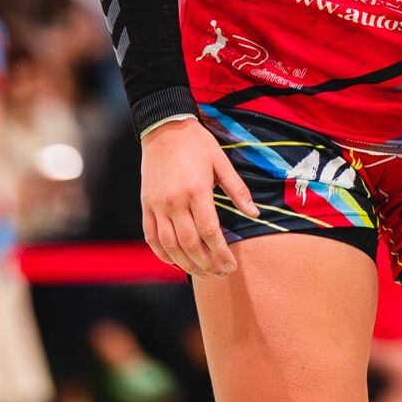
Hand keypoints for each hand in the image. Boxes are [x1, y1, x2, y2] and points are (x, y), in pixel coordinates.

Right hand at [140, 118, 258, 278]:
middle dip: (207, 264)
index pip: (209, 232)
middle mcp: (174, 202)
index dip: (221, 253)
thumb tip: (254, 214)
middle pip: (190, 244)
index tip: (232, 265)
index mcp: (196, 191)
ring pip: (169, 245)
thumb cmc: (197, 144)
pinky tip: (175, 262)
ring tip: (202, 274)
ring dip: (186, 264)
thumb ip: (238, 190)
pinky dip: (162, 254)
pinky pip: (151, 237)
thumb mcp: (222, 162)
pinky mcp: (146, 205)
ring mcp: (157, 205)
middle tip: (220, 274)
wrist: (164, 127)